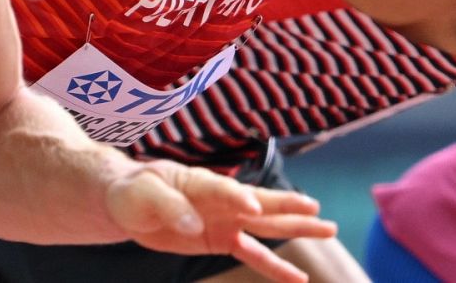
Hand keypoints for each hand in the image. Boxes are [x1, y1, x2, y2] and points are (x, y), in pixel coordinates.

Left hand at [107, 161, 336, 282]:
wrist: (127, 202)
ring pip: (267, 225)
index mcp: (200, 182)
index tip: (253, 206)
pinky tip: (298, 277)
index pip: (222, 188)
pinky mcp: (222, 239)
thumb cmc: (134, 191)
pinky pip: (253, 253)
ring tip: (329, 230)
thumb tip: (195, 227)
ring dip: (296, 228)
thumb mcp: (142, 195)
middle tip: (316, 209)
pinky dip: (275, 265)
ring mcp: (226, 219)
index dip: (237, 196)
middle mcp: (221, 199)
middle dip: (287, 206)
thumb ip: (170, 208)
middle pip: (259, 202)